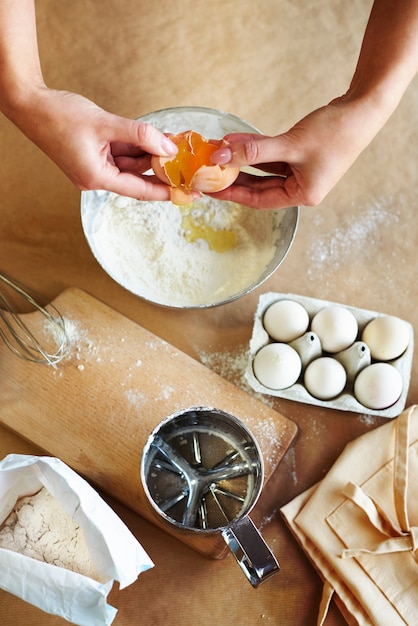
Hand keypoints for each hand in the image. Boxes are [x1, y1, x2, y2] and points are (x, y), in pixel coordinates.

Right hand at [18, 88, 177, 199]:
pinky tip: (153, 139)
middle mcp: (95, 178)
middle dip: (160, 168)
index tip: (187, 193)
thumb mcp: (105, 123)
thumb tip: (168, 147)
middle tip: (186, 163)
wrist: (30, 104)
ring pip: (129, 164)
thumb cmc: (59, 115)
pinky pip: (120, 154)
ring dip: (149, 154)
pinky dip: (135, 147)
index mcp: (96, 178)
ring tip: (173, 144)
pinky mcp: (92, 156)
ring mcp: (93, 167)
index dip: (166, 192)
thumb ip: (140, 135)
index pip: (139, 190)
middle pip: (136, 177)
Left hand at [210, 99, 375, 209]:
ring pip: (264, 169)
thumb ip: (254, 151)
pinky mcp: (302, 155)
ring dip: (243, 159)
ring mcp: (302, 172)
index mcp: (303, 195)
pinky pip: (272, 156)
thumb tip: (221, 155)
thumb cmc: (334, 132)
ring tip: (220, 151)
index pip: (259, 200)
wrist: (363, 108)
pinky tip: (237, 140)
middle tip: (209, 173)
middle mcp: (302, 188)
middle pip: (259, 187)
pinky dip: (256, 149)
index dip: (233, 195)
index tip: (211, 189)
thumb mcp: (290, 143)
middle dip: (235, 177)